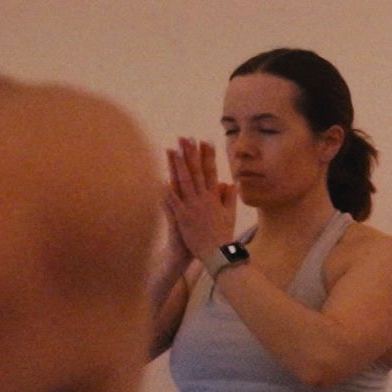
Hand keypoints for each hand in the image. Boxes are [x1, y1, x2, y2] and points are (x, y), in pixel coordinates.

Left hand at [160, 137, 239, 264]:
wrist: (218, 253)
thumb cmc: (223, 235)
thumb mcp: (230, 214)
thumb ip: (230, 197)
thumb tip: (230, 181)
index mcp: (215, 197)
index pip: (212, 171)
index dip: (208, 155)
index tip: (206, 141)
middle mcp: (204, 198)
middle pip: (196, 172)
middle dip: (190, 153)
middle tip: (185, 138)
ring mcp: (193, 207)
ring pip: (184, 182)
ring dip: (178, 165)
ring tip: (173, 150)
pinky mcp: (183, 217)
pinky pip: (173, 202)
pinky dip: (167, 191)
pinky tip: (160, 179)